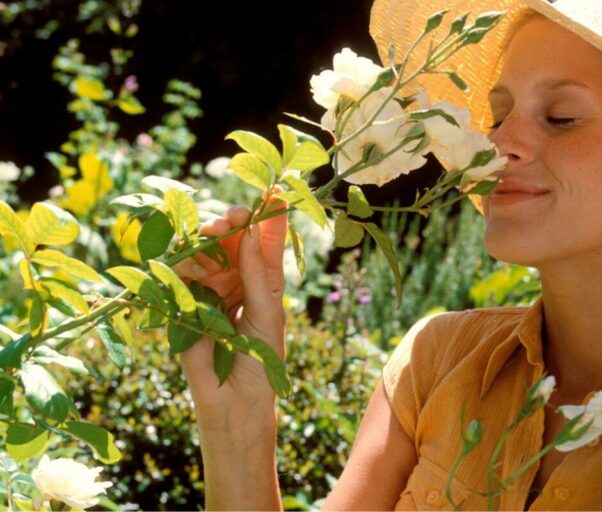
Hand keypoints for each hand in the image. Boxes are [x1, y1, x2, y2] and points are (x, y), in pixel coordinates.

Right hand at [173, 194, 287, 416]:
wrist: (235, 401)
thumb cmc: (262, 360)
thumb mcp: (268, 313)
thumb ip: (259, 274)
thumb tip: (252, 230)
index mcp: (263, 277)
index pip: (266, 239)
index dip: (269, 214)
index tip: (274, 191)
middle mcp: (235, 276)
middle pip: (231, 236)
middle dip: (232, 221)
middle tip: (234, 217)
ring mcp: (208, 286)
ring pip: (203, 248)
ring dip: (209, 240)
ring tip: (215, 245)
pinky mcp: (183, 300)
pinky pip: (180, 270)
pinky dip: (188, 262)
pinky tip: (198, 267)